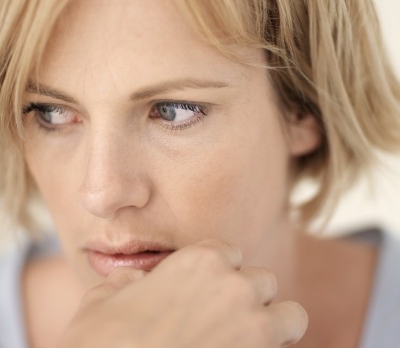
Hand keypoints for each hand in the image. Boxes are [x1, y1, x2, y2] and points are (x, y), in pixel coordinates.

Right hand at [59, 240, 307, 347]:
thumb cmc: (102, 345)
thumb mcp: (101, 302)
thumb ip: (125, 282)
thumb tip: (132, 280)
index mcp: (199, 261)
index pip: (229, 252)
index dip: (219, 270)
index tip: (208, 290)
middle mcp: (233, 287)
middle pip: (263, 280)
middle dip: (249, 296)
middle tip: (227, 319)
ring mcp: (255, 328)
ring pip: (290, 315)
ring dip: (276, 325)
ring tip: (251, 339)